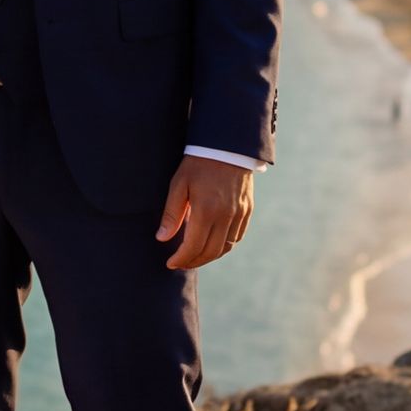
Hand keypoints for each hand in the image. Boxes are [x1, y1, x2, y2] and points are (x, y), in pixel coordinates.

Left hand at [156, 154, 255, 269]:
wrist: (227, 147)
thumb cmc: (197, 164)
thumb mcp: (178, 185)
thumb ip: (171, 214)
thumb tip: (162, 238)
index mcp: (206, 210)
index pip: (194, 246)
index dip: (182, 258)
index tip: (170, 263)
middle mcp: (226, 215)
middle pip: (211, 251)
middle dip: (194, 261)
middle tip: (180, 263)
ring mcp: (240, 214)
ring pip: (226, 247)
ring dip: (209, 256)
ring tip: (194, 257)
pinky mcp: (248, 210)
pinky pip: (237, 237)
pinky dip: (224, 246)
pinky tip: (212, 245)